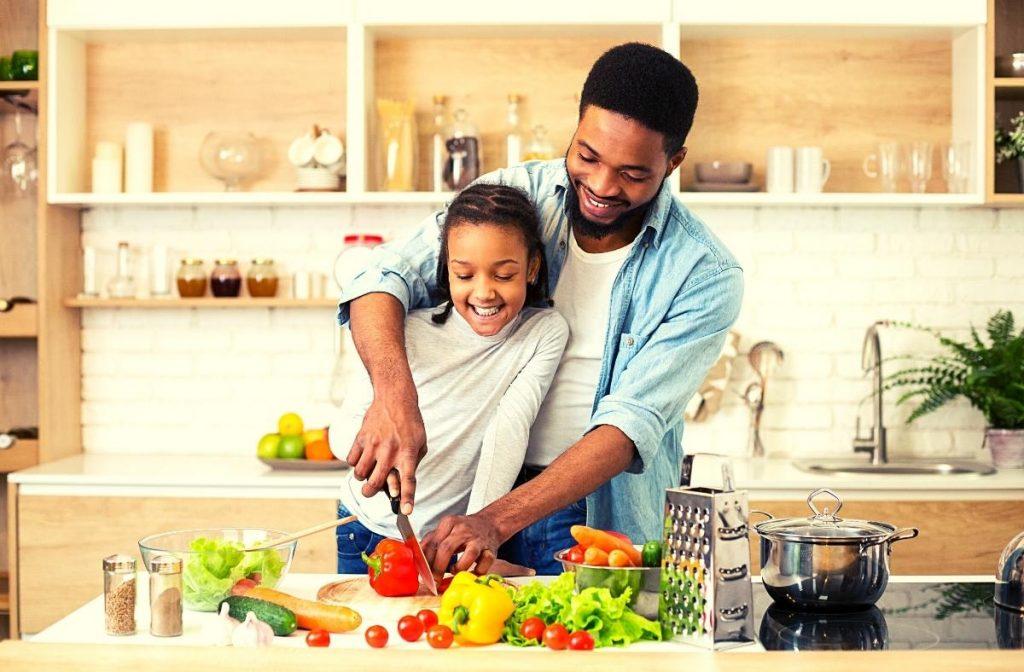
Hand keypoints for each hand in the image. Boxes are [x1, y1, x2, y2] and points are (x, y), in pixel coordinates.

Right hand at [346, 387, 426, 513]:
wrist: (395, 398)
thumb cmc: (410, 422)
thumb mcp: (420, 442)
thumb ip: (412, 463)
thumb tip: (401, 484)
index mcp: (408, 453)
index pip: (409, 481)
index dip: (407, 498)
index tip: (406, 512)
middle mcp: (390, 452)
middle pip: (376, 483)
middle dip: (371, 493)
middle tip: (371, 490)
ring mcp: (373, 445)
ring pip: (359, 474)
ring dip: (362, 478)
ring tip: (367, 471)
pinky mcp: (361, 438)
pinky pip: (351, 460)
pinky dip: (354, 463)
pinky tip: (362, 458)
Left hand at [421, 512, 504, 575]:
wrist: (490, 524)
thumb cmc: (463, 531)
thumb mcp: (445, 530)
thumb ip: (431, 542)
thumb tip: (416, 558)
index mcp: (449, 523)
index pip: (432, 543)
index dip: (426, 561)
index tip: (422, 575)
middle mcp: (463, 529)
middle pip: (446, 549)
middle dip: (438, 569)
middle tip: (434, 582)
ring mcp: (478, 539)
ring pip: (469, 555)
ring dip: (459, 568)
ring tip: (454, 572)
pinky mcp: (491, 549)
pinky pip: (484, 563)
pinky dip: (477, 572)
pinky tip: (472, 573)